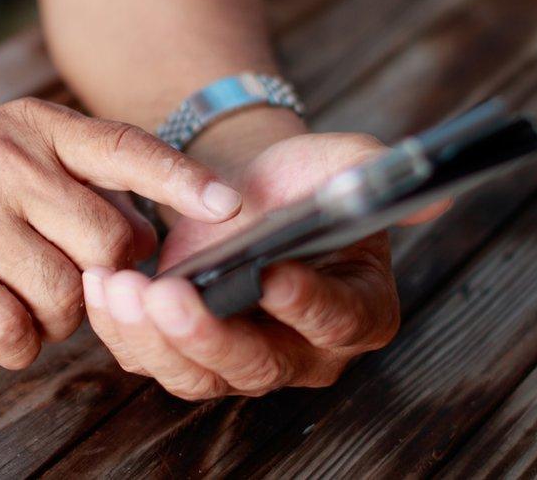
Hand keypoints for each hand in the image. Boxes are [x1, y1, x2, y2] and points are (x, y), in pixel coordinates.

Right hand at [0, 98, 241, 368]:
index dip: (181, 182)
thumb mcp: (8, 142)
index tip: (231, 209)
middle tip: (75, 283)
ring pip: (64, 296)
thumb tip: (148, 237)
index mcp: (36, 130)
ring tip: (28, 302)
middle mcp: (7, 163)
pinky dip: (19, 345)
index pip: (124, 150)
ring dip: (59, 319)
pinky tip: (3, 330)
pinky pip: (11, 329)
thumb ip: (77, 177)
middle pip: (107, 244)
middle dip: (106, 282)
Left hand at [82, 133, 448, 398]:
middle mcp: (301, 353)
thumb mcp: (340, 164)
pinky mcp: (188, 355)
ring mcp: (240, 361)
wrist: (240, 190)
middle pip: (258, 364)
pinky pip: (152, 358)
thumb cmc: (297, 180)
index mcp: (356, 311)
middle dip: (208, 332)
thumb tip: (434, 196)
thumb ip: (377, 176)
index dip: (307, 303)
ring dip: (152, 336)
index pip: (336, 319)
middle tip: (169, 296)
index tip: (272, 275)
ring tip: (120, 288)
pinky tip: (102, 288)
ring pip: (196, 373)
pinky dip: (121, 329)